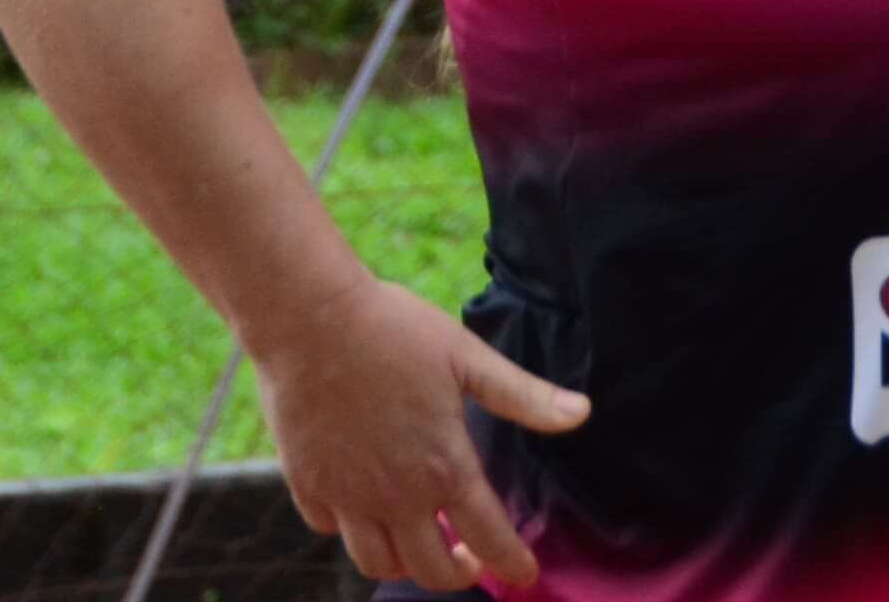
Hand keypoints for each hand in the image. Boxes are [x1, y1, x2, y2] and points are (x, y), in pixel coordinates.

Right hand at [252, 274, 587, 589]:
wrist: (308, 315)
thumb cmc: (392, 328)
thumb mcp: (466, 356)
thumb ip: (523, 395)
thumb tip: (582, 413)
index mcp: (444, 468)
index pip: (490, 540)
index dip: (512, 563)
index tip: (524, 573)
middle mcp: (396, 496)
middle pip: (431, 570)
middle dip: (457, 573)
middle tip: (467, 555)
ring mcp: (346, 495)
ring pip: (377, 562)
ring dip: (403, 561)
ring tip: (415, 538)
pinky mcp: (306, 482)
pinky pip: (328, 528)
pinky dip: (348, 528)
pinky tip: (358, 504)